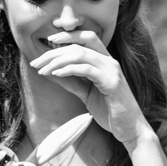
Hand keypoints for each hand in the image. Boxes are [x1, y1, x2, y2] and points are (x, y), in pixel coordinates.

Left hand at [29, 30, 151, 144]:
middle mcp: (109, 61)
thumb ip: (73, 82)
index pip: (86, 38)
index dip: (67, 36)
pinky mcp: (112, 82)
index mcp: (105, 61)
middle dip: (54, 51)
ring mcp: (112, 70)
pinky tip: (56, 74)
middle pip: (79, 44)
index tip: (48, 41)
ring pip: (81, 54)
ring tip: (42, 70)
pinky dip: (69, 70)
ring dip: (57, 61)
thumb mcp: (87, 94)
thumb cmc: (110, 111)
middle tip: (36, 61)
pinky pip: (87, 70)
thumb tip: (53, 73)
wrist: (130, 129)